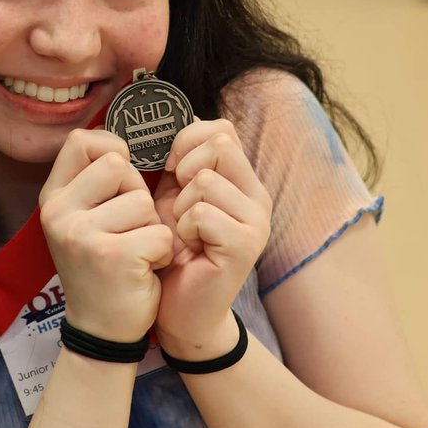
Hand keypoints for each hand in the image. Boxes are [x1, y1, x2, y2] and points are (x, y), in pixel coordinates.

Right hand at [39, 129, 174, 342]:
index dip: (110, 148)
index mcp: (52, 198)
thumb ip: (95, 181)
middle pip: (118, 165)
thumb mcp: (83, 219)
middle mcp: (59, 213)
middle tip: (126, 228)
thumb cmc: (102, 266)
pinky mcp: (113, 256)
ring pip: (143, 201)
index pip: (80, 140)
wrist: (101, 329)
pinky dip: (163, 253)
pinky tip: (144, 269)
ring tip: (135, 251)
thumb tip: (122, 141)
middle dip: (135, 193)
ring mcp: (82, 234)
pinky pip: (160, 233)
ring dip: (152, 227)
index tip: (121, 172)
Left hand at [153, 119, 272, 356]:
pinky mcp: (246, 246)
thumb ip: (180, 163)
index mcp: (242, 180)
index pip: (223, 129)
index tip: (170, 167)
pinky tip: (188, 248)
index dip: (189, 139)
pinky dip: (184, 229)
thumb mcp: (174, 197)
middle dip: (184, 169)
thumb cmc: (174, 250)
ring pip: (206, 180)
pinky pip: (202, 213)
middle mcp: (257, 196)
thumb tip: (182, 119)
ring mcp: (257, 221)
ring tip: (183, 231)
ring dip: (180, 206)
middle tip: (177, 201)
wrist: (179, 308)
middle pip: (220, 144)